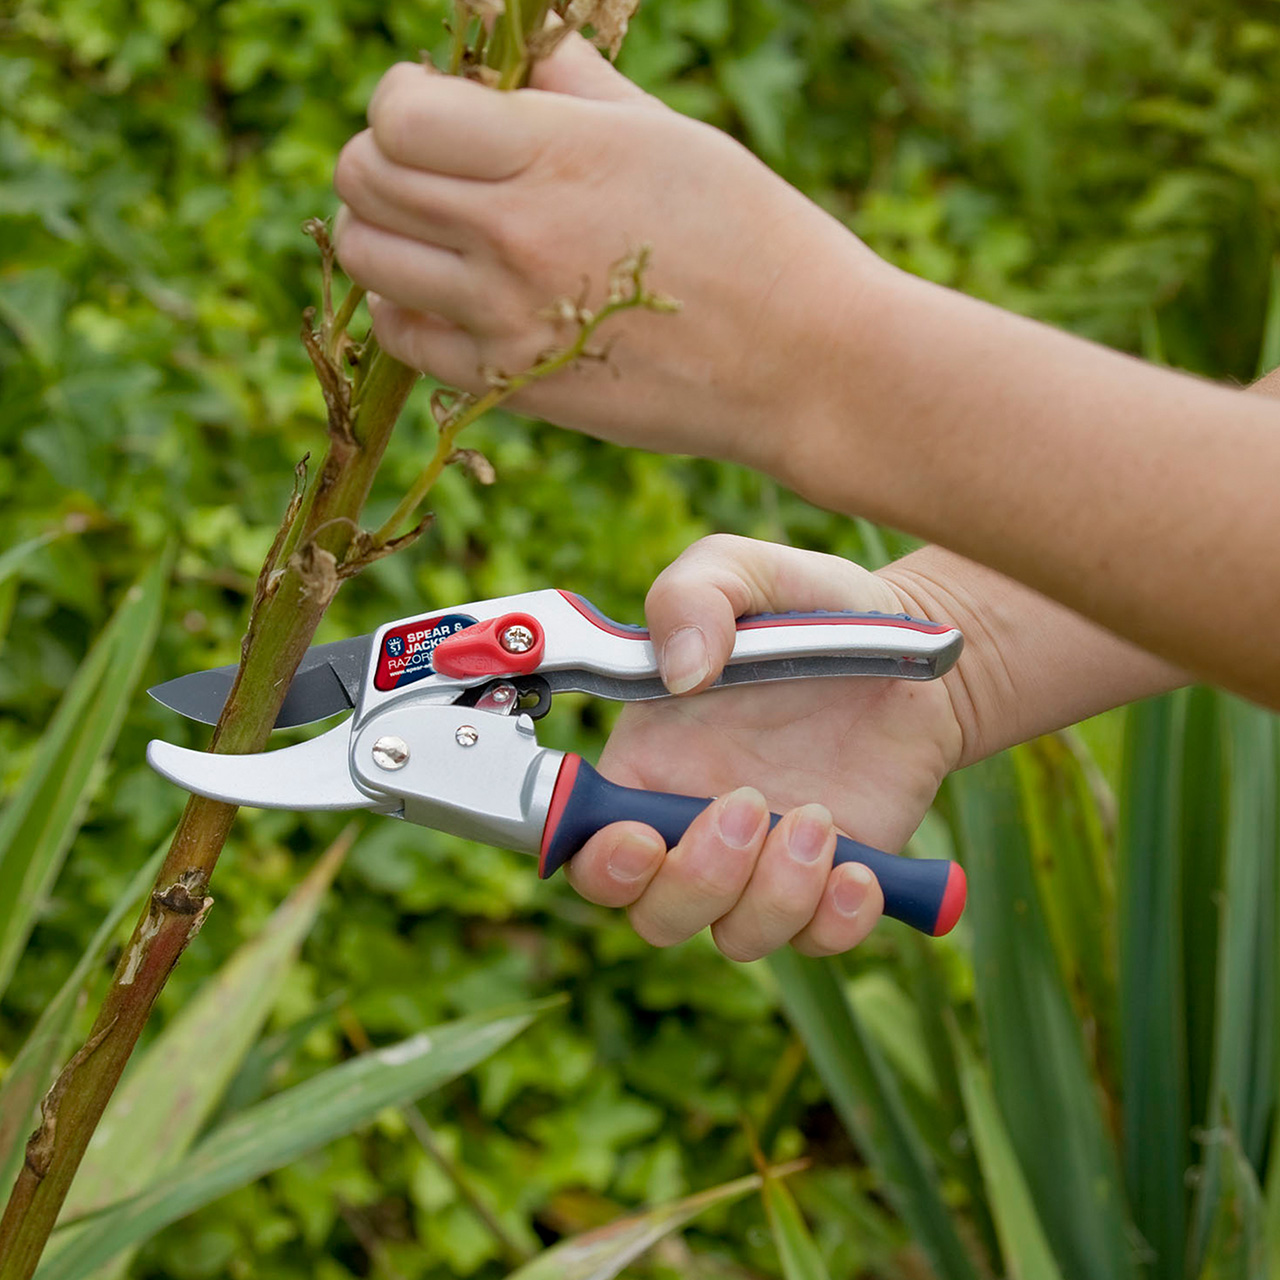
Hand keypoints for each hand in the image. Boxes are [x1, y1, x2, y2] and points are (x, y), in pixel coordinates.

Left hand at [333, 37, 882, 475]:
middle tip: (428, 172)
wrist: (799, 360)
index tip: (435, 111)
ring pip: (368, 260)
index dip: (401, 102)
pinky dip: (406, 312)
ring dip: (384, 236)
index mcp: (552, 152)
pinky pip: (403, 340)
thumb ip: (570, 83)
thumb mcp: (664, 131)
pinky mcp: (509, 382)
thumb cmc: (749, 233)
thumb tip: (510, 54)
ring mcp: (504, 317)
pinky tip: (448, 299)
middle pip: (362, 180)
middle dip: (381, 162)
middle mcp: (512, 234)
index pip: (397, 113)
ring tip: (434, 234)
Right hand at [563, 536, 964, 959]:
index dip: (599, 862)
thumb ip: (692, 595)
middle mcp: (696, 826)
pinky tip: (862, 869)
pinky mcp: (832, 882)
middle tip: (747, 805)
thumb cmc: (809, 608)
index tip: (641, 836)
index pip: (586, 846)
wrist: (910, 642)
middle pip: (654, 914)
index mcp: (649, 764)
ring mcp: (765, 864)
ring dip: (772, 895)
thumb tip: (679, 670)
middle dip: (695, 879)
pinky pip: (819, 941)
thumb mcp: (744, 571)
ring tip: (818, 817)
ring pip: (736, 937)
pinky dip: (838, 921)